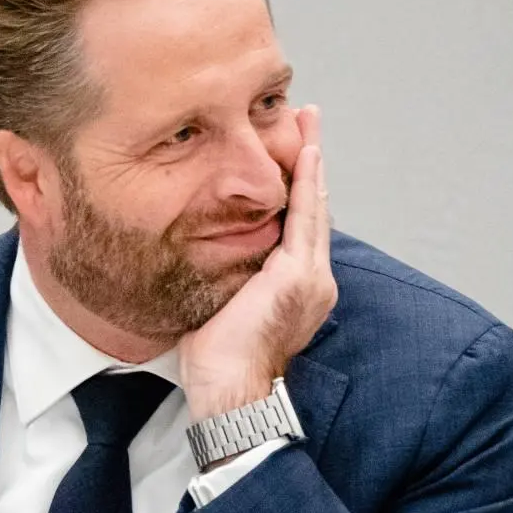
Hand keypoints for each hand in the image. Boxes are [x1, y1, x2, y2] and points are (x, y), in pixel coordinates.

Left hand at [179, 105, 336, 420]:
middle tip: (307, 122)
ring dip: (311, 161)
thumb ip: (224, 277)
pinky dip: (306, 182)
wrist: (230, 390)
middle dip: (310, 163)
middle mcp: (312, 280)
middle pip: (314, 208)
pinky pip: (305, 217)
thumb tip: (199, 255)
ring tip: (308, 123)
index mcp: (295, 288)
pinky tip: (305, 153)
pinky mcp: (298, 276)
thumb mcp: (221, 307)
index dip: (298, 190)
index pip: (298, 228)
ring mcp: (309, 277)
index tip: (293, 156)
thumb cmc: (217, 362)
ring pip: (313, 205)